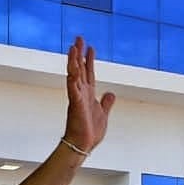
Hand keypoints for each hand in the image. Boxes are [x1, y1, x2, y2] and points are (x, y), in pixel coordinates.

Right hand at [62, 37, 115, 153]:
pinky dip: (73, 79)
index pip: (88, 72)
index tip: (89, 47)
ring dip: (74, 61)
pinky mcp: (76, 106)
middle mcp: (81, 93)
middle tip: (78, 38)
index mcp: (88, 94)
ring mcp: (77, 98)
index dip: (89, 59)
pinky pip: (73, 90)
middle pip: (80, 69)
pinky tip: (72, 69)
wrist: (83, 145)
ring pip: (74, 76)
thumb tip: (111, 93)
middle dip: (79, 54)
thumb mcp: (103, 113)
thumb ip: (106, 103)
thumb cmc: (90, 132)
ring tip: (73, 48)